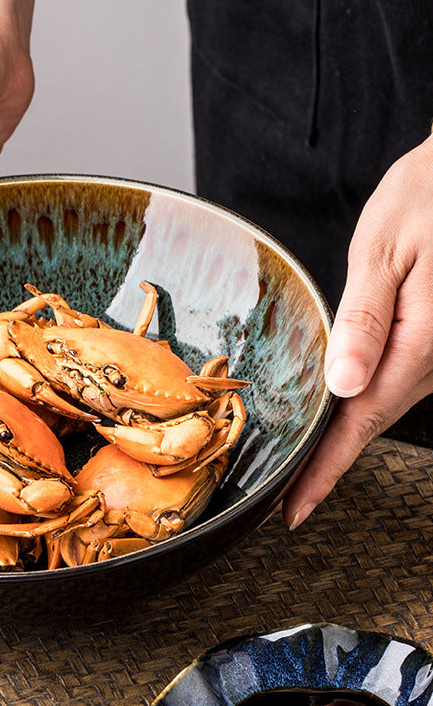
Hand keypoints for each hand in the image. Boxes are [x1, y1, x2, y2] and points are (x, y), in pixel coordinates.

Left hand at [283, 132, 432, 528]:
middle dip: (329, 463)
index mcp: (419, 341)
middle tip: (288, 497)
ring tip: (305, 464)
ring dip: (343, 435)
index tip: (295, 508)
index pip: (362, 421)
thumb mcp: (386, 250)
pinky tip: (335, 408)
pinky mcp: (431, 335)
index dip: (326, 470)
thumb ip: (364, 318)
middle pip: (370, 421)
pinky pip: (392, 379)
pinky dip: (359, 402)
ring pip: (381, 403)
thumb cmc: (430, 197)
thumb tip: (343, 384)